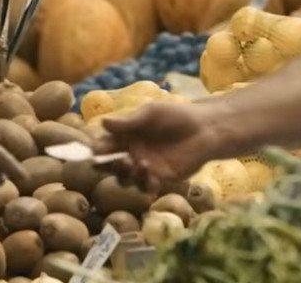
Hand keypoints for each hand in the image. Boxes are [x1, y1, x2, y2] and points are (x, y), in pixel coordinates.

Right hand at [94, 102, 224, 193]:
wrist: (205, 130)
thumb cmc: (177, 116)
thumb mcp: (151, 114)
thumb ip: (128, 122)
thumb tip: (103, 122)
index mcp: (126, 137)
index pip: (105, 145)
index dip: (97, 149)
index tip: (95, 150)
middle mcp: (132, 154)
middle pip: (111, 165)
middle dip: (109, 165)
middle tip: (117, 157)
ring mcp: (145, 168)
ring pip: (126, 178)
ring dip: (126, 173)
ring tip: (135, 162)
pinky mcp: (161, 179)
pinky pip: (146, 186)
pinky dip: (144, 181)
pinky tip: (150, 171)